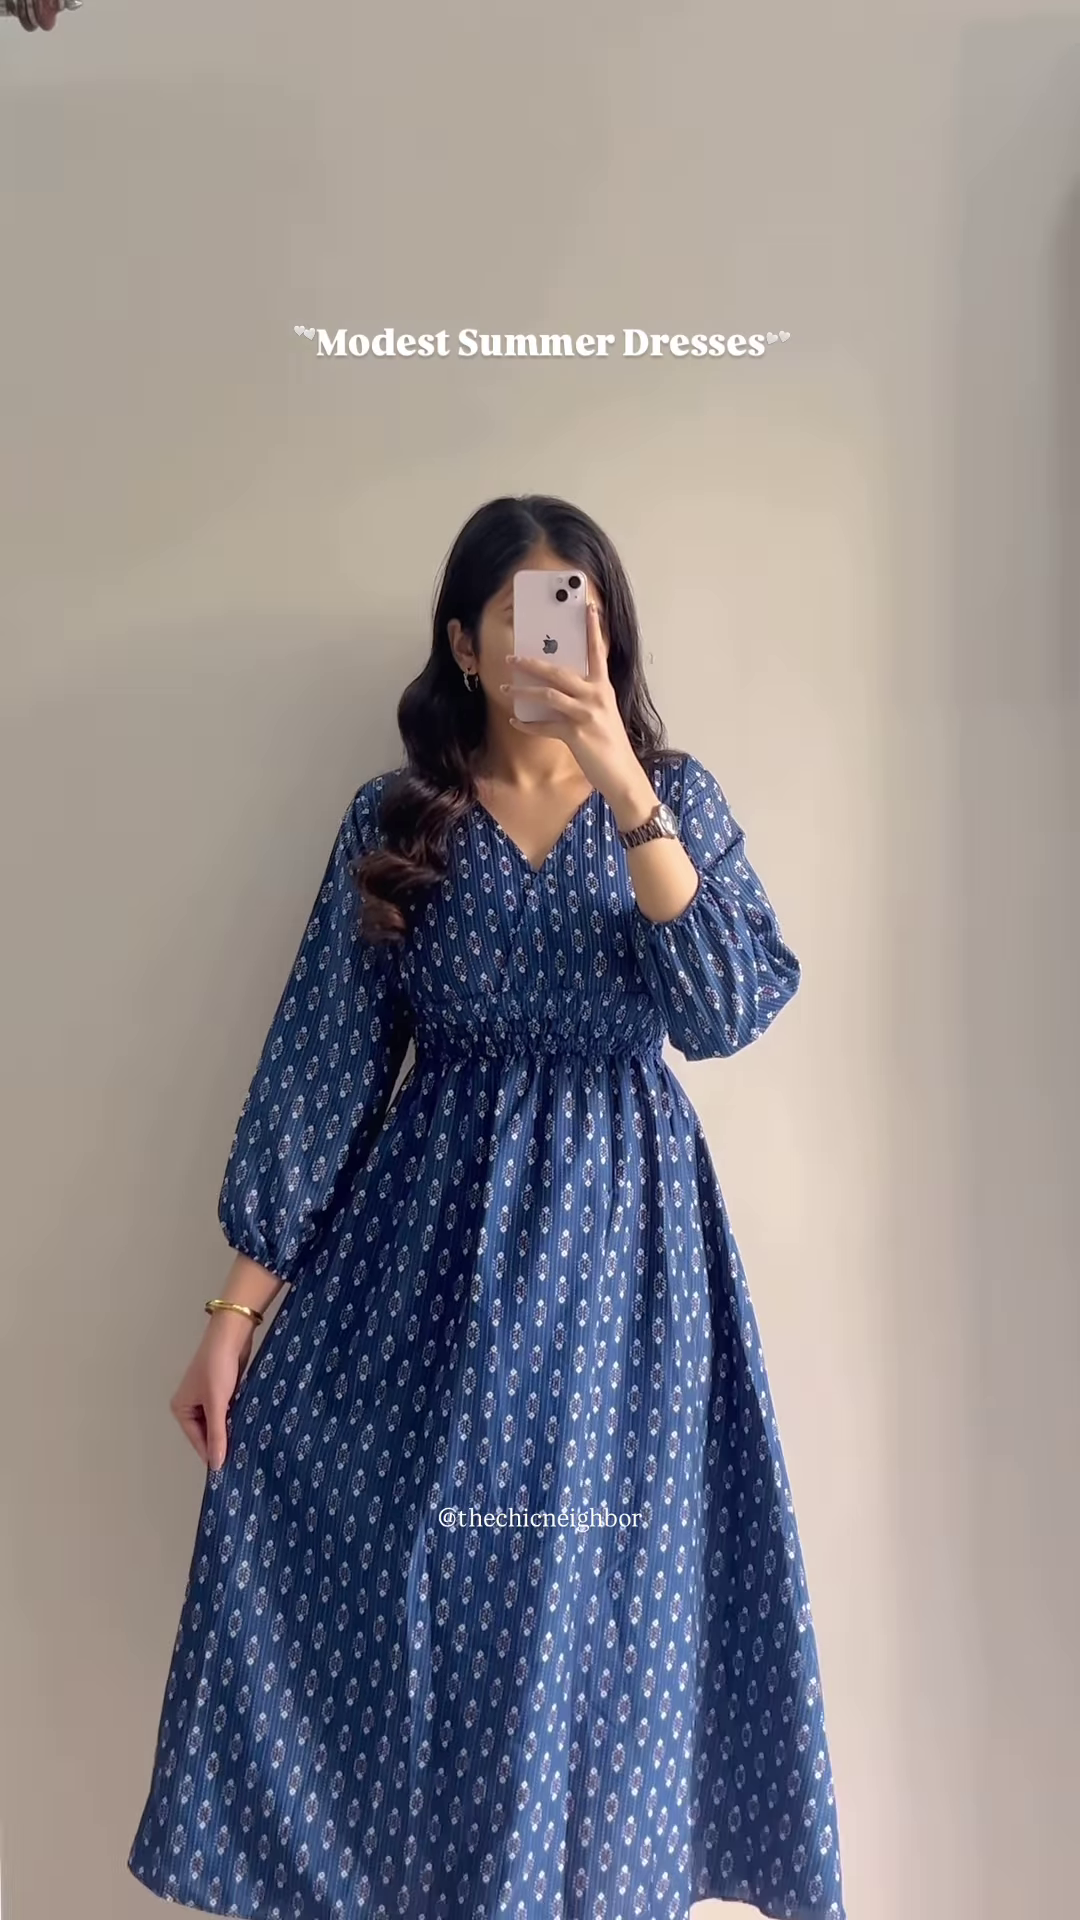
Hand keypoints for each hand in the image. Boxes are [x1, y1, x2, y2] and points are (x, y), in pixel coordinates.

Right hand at [169, 1312, 252, 1471]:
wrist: (232, 1334)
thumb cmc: (218, 1367)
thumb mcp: (217, 1403)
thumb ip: (217, 1435)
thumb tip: (216, 1466)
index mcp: (181, 1408)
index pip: (197, 1440)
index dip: (213, 1453)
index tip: (230, 1469)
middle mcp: (190, 1404)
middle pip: (207, 1432)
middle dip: (223, 1441)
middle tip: (242, 1458)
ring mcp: (206, 1397)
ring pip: (219, 1422)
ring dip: (231, 1429)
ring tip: (247, 1445)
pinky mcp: (222, 1390)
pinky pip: (227, 1411)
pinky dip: (236, 1418)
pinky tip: (248, 1426)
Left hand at [502, 600, 646, 806]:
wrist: (622, 773)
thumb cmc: (610, 744)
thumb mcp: (603, 713)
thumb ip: (586, 698)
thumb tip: (560, 687)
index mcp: (603, 688)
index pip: (597, 652)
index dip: (592, 628)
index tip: (586, 607)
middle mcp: (595, 696)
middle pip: (559, 672)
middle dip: (532, 663)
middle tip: (512, 658)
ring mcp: (586, 715)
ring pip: (548, 695)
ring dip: (523, 690)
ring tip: (506, 686)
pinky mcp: (576, 734)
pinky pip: (545, 726)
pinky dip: (528, 723)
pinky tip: (515, 720)